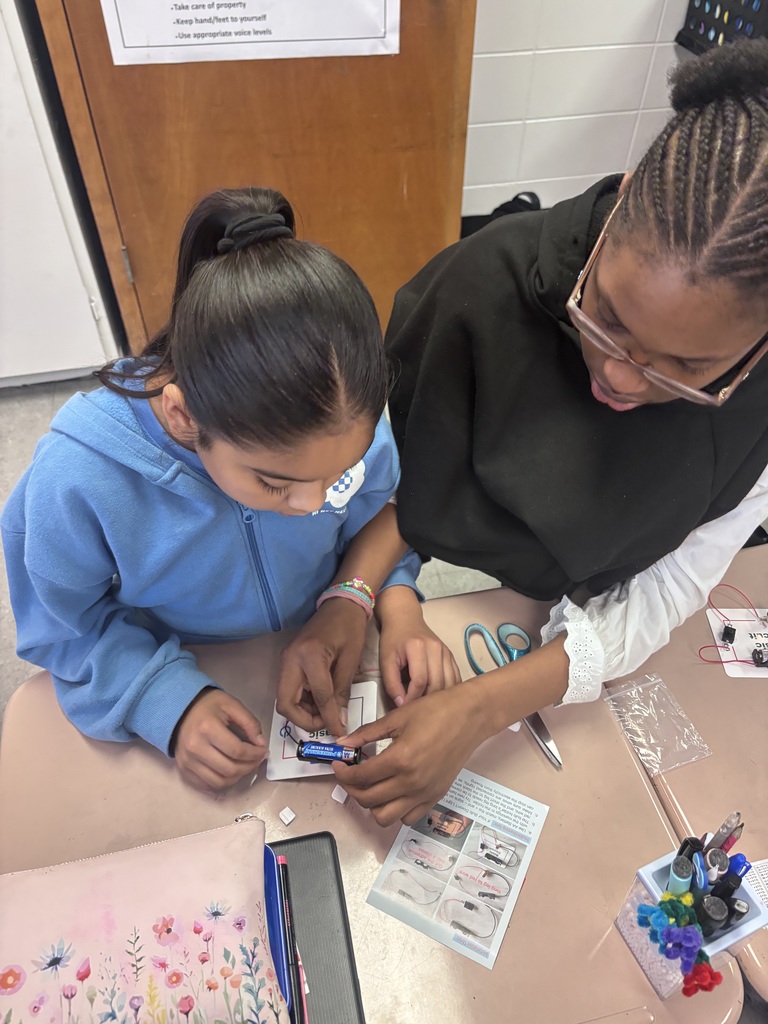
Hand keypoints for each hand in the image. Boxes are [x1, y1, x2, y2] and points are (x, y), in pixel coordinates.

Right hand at [174, 688, 266, 791]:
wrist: (180, 710)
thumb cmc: (208, 706)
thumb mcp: (232, 705)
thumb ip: (250, 723)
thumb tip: (261, 744)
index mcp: (207, 728)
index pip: (237, 751)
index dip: (255, 754)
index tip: (264, 751)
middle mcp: (195, 748)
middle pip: (229, 769)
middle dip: (249, 767)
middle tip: (257, 760)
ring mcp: (188, 761)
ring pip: (219, 782)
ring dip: (238, 777)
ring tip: (246, 766)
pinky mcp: (184, 770)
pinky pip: (206, 785)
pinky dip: (223, 782)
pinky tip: (231, 772)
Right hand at [276, 598, 367, 736]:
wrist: (340, 603)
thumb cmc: (350, 627)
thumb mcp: (350, 661)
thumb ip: (342, 692)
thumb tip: (340, 722)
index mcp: (309, 656)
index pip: (318, 698)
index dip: (329, 720)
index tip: (340, 732)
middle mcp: (290, 660)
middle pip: (286, 704)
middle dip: (305, 721)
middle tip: (326, 724)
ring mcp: (286, 660)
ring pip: (286, 699)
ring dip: (304, 712)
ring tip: (327, 712)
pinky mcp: (288, 661)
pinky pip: (290, 689)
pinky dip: (303, 701)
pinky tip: (322, 700)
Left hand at [332, 684, 489, 825]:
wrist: (470, 716)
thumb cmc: (436, 710)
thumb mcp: (397, 717)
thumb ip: (367, 733)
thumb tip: (343, 743)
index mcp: (399, 760)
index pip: (360, 777)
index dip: (342, 772)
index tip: (338, 763)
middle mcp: (411, 783)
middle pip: (368, 800)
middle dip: (352, 788)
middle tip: (350, 773)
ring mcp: (424, 794)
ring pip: (385, 817)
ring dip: (371, 804)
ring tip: (370, 785)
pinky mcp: (435, 797)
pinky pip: (408, 818)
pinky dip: (394, 810)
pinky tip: (392, 791)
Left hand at [377, 587, 461, 705]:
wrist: (405, 619)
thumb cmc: (394, 639)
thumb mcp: (385, 660)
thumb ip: (391, 683)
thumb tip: (401, 704)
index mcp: (418, 647)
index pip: (419, 681)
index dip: (412, 699)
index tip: (404, 709)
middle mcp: (436, 648)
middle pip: (437, 684)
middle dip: (426, 701)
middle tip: (416, 711)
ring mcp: (446, 652)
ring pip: (449, 683)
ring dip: (440, 699)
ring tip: (428, 707)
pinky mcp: (451, 655)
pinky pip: (456, 678)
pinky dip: (449, 691)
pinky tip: (441, 699)